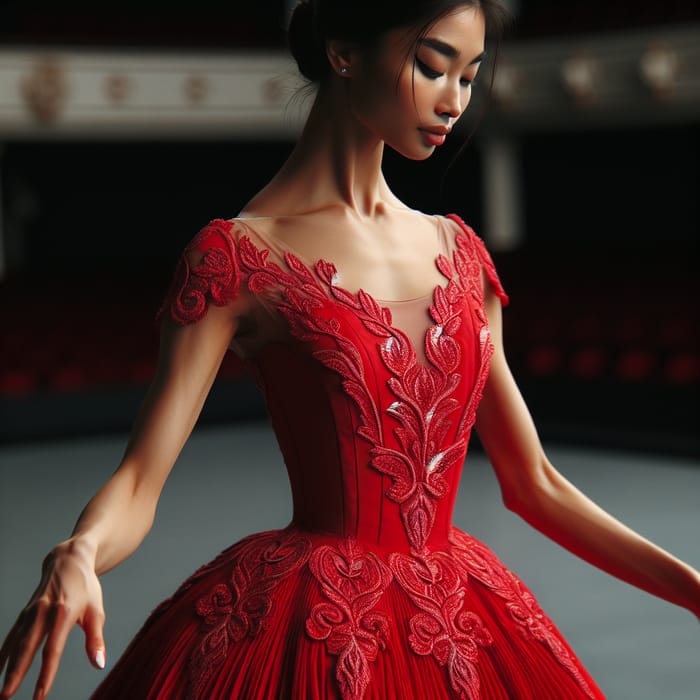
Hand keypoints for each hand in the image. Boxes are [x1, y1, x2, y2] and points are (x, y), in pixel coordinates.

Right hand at [0, 540, 105, 699]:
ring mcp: (31, 612)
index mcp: (64, 613)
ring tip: (1, 692)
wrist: (69, 560)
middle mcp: (44, 612)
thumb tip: (99, 664)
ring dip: (7, 668)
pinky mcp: (25, 612)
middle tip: (6, 698)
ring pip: (17, 644)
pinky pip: (12, 636)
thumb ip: (96, 639)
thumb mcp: (97, 610)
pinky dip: (3, 654)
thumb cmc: (86, 587)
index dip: (46, 675)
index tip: (39, 697)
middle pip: (28, 648)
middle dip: (16, 674)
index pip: (53, 650)